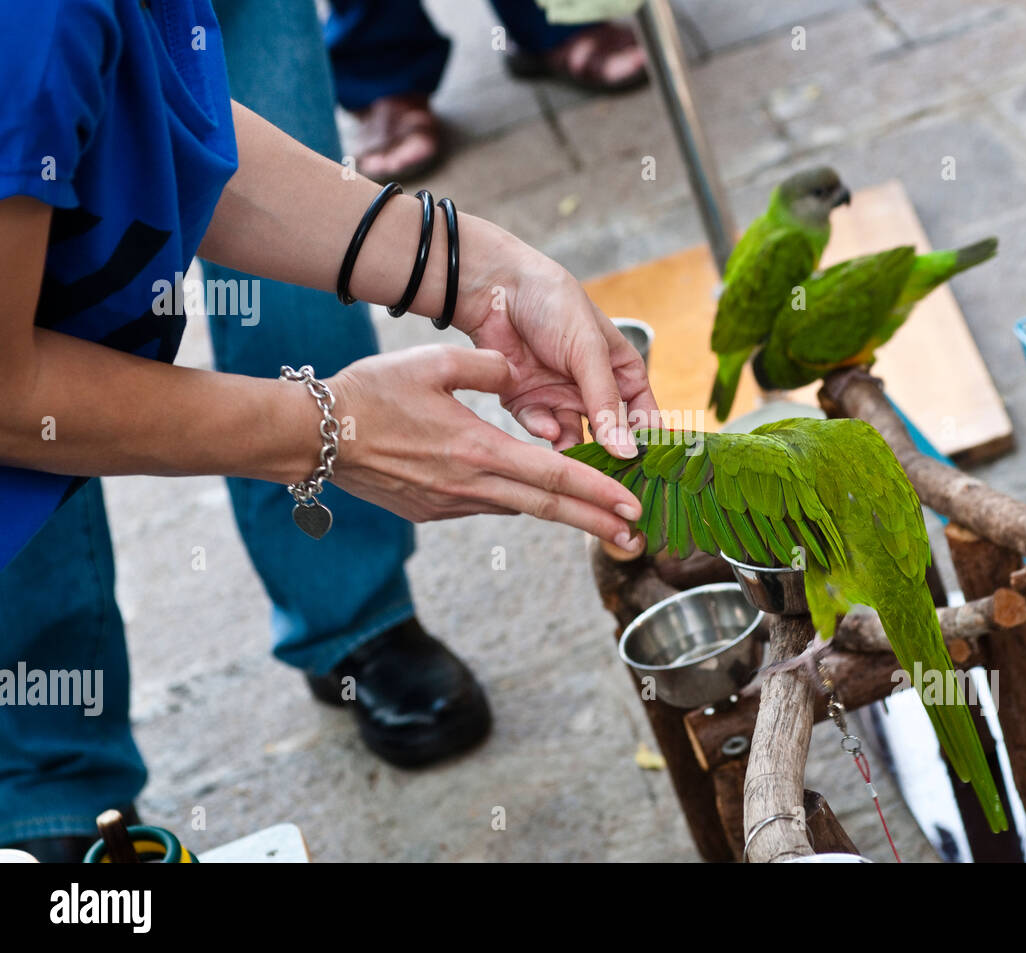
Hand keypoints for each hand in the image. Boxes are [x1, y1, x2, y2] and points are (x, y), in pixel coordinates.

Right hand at [327, 345, 644, 552]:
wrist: (314, 437)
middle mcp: (470, 488)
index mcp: (478, 452)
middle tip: (636, 537)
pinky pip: (486, 505)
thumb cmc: (371, 396)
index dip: (597, 493)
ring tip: (598, 518)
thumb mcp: (432, 363)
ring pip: (517, 508)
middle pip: (547, 509)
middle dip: (596, 523)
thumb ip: (486, 366)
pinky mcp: (433, 511)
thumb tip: (515, 369)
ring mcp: (450, 505)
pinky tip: (530, 495)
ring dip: (559, 513)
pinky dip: (515, 501)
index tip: (631, 506)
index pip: (552, 477)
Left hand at [452, 223, 657, 456]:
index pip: (643, 413)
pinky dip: (543, 429)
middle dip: (607, 454)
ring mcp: (559, 396)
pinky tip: (547, 428)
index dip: (647, 440)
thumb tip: (628, 450)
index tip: (650, 467)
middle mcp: (591, 388)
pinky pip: (540, 427)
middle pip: (608, 434)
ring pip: (573, 438)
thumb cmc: (553, 305)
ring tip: (571, 453)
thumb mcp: (588, 352)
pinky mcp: (526, 402)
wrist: (496, 288)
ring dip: (572, 446)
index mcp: (620, 370)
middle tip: (608, 476)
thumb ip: (606, 403)